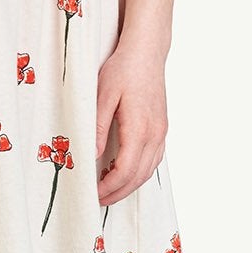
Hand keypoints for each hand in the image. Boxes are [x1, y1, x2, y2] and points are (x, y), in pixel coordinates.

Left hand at [95, 43, 167, 205]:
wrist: (146, 53)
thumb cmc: (123, 70)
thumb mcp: (102, 96)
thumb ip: (97, 128)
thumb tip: (91, 156)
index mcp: (140, 128)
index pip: (126, 170)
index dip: (109, 187)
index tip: (92, 193)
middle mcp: (155, 134)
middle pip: (138, 176)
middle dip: (118, 192)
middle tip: (97, 199)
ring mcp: (161, 132)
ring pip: (148, 171)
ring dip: (129, 185)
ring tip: (107, 189)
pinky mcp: (161, 128)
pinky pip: (153, 159)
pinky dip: (138, 172)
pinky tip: (123, 171)